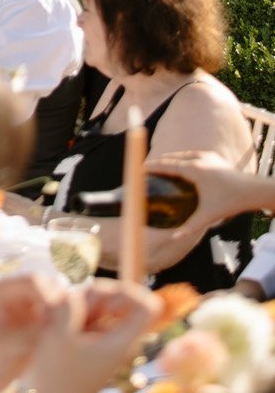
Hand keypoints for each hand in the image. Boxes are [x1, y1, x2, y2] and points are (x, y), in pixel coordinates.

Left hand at [0, 275, 61, 392]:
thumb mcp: (0, 346)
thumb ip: (27, 334)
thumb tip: (54, 324)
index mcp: (3, 291)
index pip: (34, 281)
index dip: (50, 295)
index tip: (60, 317)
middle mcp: (17, 298)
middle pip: (49, 291)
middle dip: (61, 305)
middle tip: (69, 328)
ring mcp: (28, 315)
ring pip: (56, 308)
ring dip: (64, 318)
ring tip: (68, 338)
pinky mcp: (36, 333)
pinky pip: (56, 327)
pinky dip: (62, 332)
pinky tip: (64, 346)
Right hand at [16, 279, 159, 392]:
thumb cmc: (58, 378)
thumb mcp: (58, 336)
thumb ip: (67, 306)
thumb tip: (73, 289)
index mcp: (123, 341)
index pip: (148, 305)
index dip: (128, 293)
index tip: (105, 304)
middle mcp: (121, 339)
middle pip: (124, 298)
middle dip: (98, 293)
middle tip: (77, 309)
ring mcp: (108, 340)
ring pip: (106, 303)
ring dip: (84, 302)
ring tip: (65, 318)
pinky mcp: (95, 342)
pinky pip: (94, 315)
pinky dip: (79, 312)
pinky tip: (62, 323)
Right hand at [151, 151, 273, 228]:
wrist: (251, 190)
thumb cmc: (230, 202)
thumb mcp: (208, 216)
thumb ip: (191, 227)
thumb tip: (175, 238)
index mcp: (194, 170)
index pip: (168, 165)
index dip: (153, 166)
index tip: (141, 168)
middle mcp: (198, 158)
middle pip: (173, 157)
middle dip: (159, 162)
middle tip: (147, 168)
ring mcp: (206, 155)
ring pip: (183, 154)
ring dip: (171, 159)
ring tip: (161, 166)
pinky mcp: (213, 156)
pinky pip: (193, 154)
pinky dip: (183, 158)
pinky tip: (181, 164)